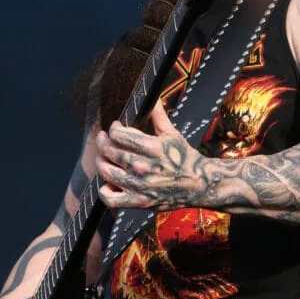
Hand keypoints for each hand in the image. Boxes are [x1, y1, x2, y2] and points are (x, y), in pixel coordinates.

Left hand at [96, 100, 216, 210]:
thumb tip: (151, 96)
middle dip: (103, 142)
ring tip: (104, 158)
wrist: (198, 184)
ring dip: (101, 163)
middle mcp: (144, 167)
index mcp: (152, 147)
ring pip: (107, 172)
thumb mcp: (172, 133)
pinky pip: (111, 199)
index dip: (113, 129)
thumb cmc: (183, 157)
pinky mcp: (139, 202)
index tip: (115, 127)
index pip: (118, 134)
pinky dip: (105, 191)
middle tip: (104, 139)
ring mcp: (140, 186)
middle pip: (110, 152)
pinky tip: (109, 183)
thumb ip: (157, 114)